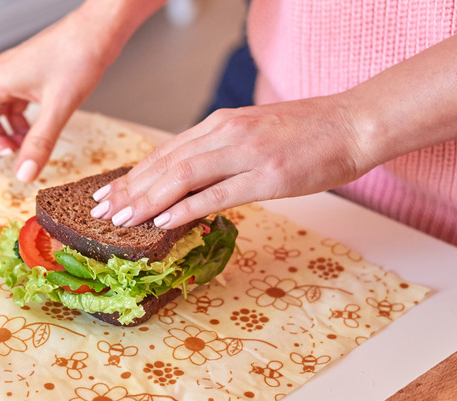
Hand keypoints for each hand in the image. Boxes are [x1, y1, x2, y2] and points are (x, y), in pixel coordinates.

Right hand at [0, 0, 163, 181]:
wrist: (98, 31)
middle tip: (7, 157)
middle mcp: (0, 77)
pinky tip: (34, 134)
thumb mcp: (59, 107)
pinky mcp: (28, 78)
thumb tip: (24, 173)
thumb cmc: (78, 54)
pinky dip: (17, 125)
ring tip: (22, 149)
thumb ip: (40, 143)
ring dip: (2, 135)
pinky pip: (11, 106)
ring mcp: (13, 77)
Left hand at [89, 97, 376, 227]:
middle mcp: (227, 133)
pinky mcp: (268, 175)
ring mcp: (247, 153)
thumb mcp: (258, 132)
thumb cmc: (311, 132)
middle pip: (166, 163)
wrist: (354, 123)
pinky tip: (164, 221)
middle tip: (101, 209)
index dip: (134, 174)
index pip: (167, 151)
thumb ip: (226, 150)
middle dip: (130, 188)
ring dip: (147, 199)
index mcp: (223, 124)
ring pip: (183, 176)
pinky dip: (187, 207)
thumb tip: (198, 176)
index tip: (111, 191)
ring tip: (121, 218)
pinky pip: (218, 194)